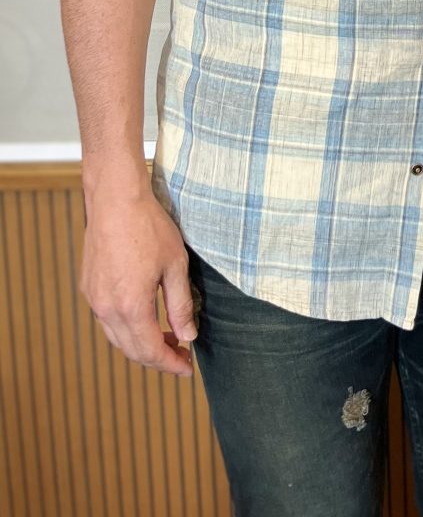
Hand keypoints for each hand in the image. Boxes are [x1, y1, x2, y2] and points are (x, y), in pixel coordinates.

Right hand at [80, 186, 196, 375]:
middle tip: (182, 354)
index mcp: (131, 306)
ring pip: (117, 337)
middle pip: (132, 350)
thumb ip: (180, 304)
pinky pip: (107, 320)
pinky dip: (127, 328)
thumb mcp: (175, 265)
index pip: (151, 351)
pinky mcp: (89, 287)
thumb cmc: (148, 227)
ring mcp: (94, 299)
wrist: (115, 199)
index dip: (170, 364)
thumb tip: (187, 335)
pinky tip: (145, 317)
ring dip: (141, 343)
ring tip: (168, 337)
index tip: (187, 369)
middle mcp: (107, 309)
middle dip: (158, 358)